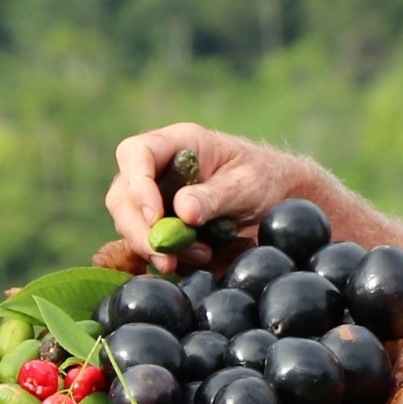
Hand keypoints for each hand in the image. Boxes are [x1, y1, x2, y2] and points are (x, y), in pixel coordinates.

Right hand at [105, 124, 323, 258]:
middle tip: (166, 255)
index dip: (137, 185)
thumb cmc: (266, 178)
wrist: (279, 199)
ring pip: (129, 224)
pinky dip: (163, 257)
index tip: (156, 217)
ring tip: (201, 254)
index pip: (136, 153)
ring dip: (156, 247)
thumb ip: (215, 196)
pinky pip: (146, 244)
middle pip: (122, 195)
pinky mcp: (162, 225)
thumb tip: (182, 211)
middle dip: (139, 229)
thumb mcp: (247, 184)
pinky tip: (194, 261)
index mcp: (178, 143)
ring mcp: (156, 197)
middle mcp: (159, 168)